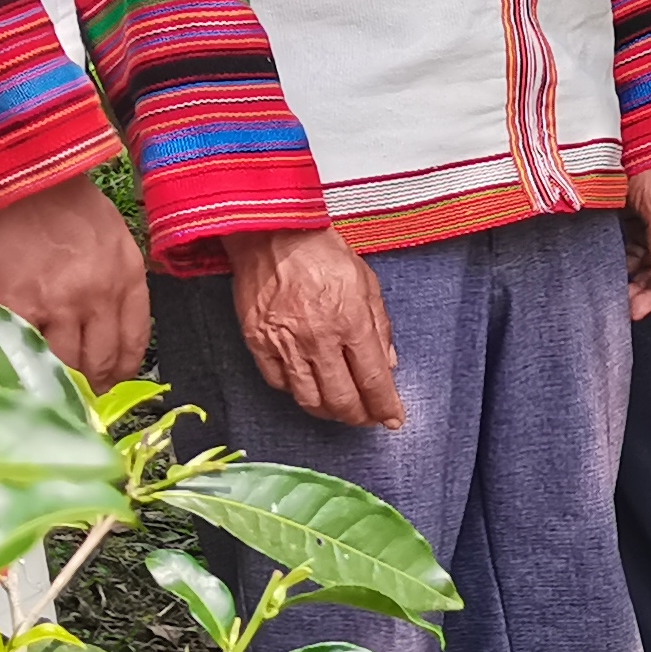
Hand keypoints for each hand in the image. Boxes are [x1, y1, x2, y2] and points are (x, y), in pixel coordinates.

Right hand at [0, 170, 150, 385]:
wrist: (14, 175)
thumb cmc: (61, 201)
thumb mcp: (112, 237)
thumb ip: (117, 284)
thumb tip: (109, 332)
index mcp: (126, 276)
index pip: (134, 343)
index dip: (122, 372)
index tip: (112, 383)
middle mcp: (95, 295)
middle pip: (99, 364)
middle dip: (92, 386)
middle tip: (81, 397)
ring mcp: (52, 305)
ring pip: (61, 367)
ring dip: (57, 383)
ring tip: (49, 389)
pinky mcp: (9, 307)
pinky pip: (19, 353)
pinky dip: (18, 364)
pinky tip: (17, 368)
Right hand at [227, 227, 403, 427]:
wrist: (273, 232)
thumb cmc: (323, 251)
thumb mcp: (367, 283)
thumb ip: (381, 327)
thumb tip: (388, 365)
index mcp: (351, 322)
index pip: (374, 380)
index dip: (386, 406)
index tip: (393, 419)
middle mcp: (318, 339)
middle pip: (341, 399)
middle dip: (359, 417)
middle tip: (367, 418)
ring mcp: (284, 343)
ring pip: (309, 399)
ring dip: (329, 411)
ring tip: (340, 408)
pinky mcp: (257, 342)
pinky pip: (279, 383)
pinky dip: (297, 392)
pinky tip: (309, 388)